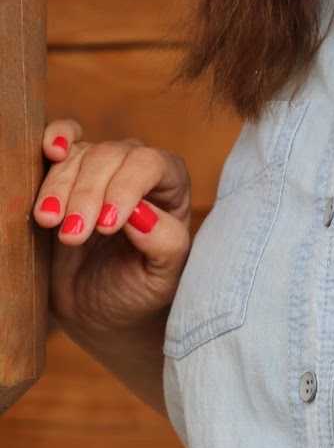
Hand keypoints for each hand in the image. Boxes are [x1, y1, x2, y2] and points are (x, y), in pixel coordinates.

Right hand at [33, 119, 192, 350]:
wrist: (98, 309)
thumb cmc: (138, 290)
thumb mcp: (162, 280)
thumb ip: (165, 245)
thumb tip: (142, 212)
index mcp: (171, 186)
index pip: (151, 164)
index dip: (126, 188)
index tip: (106, 226)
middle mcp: (137, 170)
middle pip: (111, 155)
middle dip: (87, 195)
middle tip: (72, 237)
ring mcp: (101, 169)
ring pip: (80, 154)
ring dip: (60, 187)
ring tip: (49, 223)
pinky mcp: (68, 174)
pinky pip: (62, 140)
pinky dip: (55, 138)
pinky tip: (51, 152)